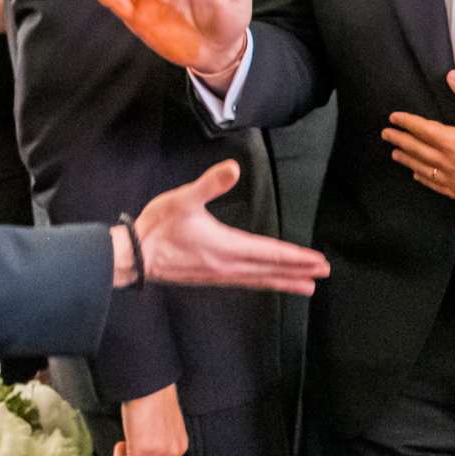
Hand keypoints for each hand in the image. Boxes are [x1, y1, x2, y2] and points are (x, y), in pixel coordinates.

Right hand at [115, 385, 186, 455]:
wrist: (151, 385)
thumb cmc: (155, 399)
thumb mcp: (166, 425)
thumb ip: (162, 442)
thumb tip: (146, 453)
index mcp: (180, 447)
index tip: (137, 450)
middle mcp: (172, 453)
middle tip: (128, 449)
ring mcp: (159, 453)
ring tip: (125, 445)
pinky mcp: (143, 450)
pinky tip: (121, 443)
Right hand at [132, 161, 331, 292]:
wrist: (132, 256)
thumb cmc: (157, 226)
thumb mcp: (183, 199)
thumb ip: (210, 184)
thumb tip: (233, 168)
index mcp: (226, 247)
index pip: (269, 253)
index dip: (296, 257)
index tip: (318, 262)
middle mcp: (227, 265)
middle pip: (270, 269)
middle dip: (298, 271)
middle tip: (322, 274)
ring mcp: (219, 274)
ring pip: (259, 280)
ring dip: (283, 281)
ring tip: (305, 287)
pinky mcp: (210, 277)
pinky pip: (245, 282)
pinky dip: (262, 282)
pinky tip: (266, 282)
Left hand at [383, 73, 454, 206]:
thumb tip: (451, 75)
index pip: (423, 130)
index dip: (406, 123)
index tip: (394, 117)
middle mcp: (451, 164)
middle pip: (418, 150)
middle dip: (400, 140)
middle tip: (386, 134)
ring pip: (424, 170)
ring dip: (408, 160)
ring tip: (395, 153)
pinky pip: (438, 187)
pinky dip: (424, 179)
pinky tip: (418, 175)